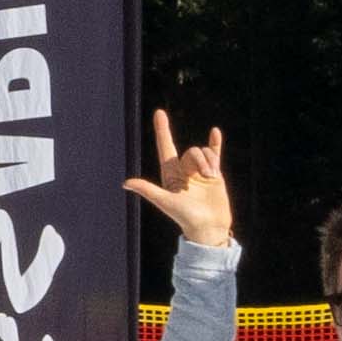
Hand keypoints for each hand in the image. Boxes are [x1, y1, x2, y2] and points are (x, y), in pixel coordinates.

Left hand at [121, 110, 233, 252]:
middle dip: (200, 160)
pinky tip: (215, 132)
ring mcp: (199, 172)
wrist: (208, 227)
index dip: (162, 130)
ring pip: (204, 153)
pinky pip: (214, 154)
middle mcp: (184, 171)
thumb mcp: (166, 201)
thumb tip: (126, 183)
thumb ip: (148, 190)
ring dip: (210, 162)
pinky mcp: (214, 174)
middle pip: (191, 151)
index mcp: (170, 174)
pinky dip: (215, 144)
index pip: (165, 147)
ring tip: (213, 178)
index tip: (159, 113)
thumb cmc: (185, 217)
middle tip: (207, 176)